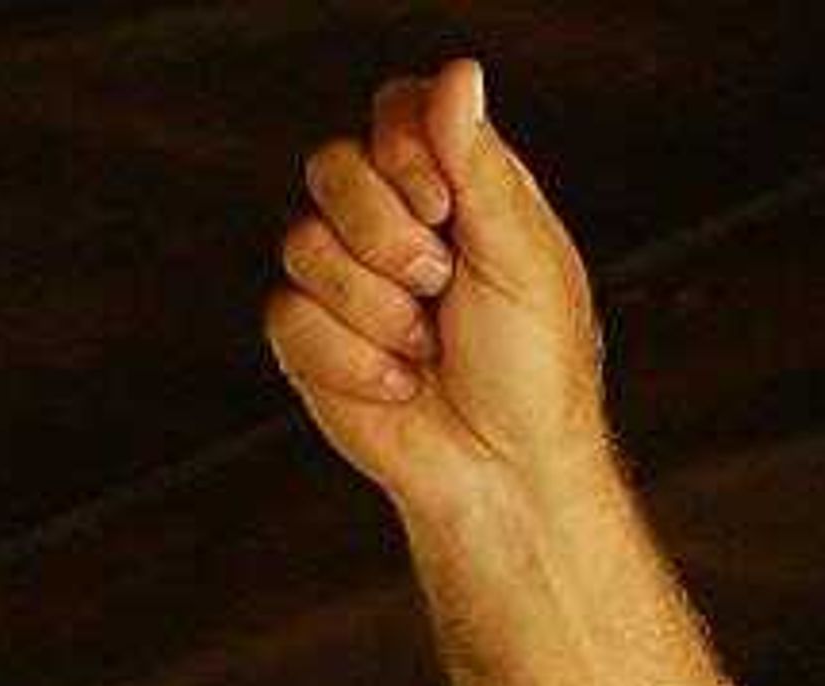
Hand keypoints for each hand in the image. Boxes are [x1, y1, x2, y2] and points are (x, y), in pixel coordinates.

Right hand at [266, 61, 609, 525]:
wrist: (503, 473)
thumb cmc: (535, 370)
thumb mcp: (522, 260)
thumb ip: (481, 167)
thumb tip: (460, 73)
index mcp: (454, 192)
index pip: (395, 111)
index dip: (404, 150)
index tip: (445, 206)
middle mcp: (392, 223)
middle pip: (333, 164)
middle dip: (389, 235)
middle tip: (442, 288)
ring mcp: (343, 277)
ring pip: (303, 241)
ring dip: (379, 308)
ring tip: (428, 348)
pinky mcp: (308, 334)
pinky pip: (290, 313)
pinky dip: (355, 358)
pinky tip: (400, 384)